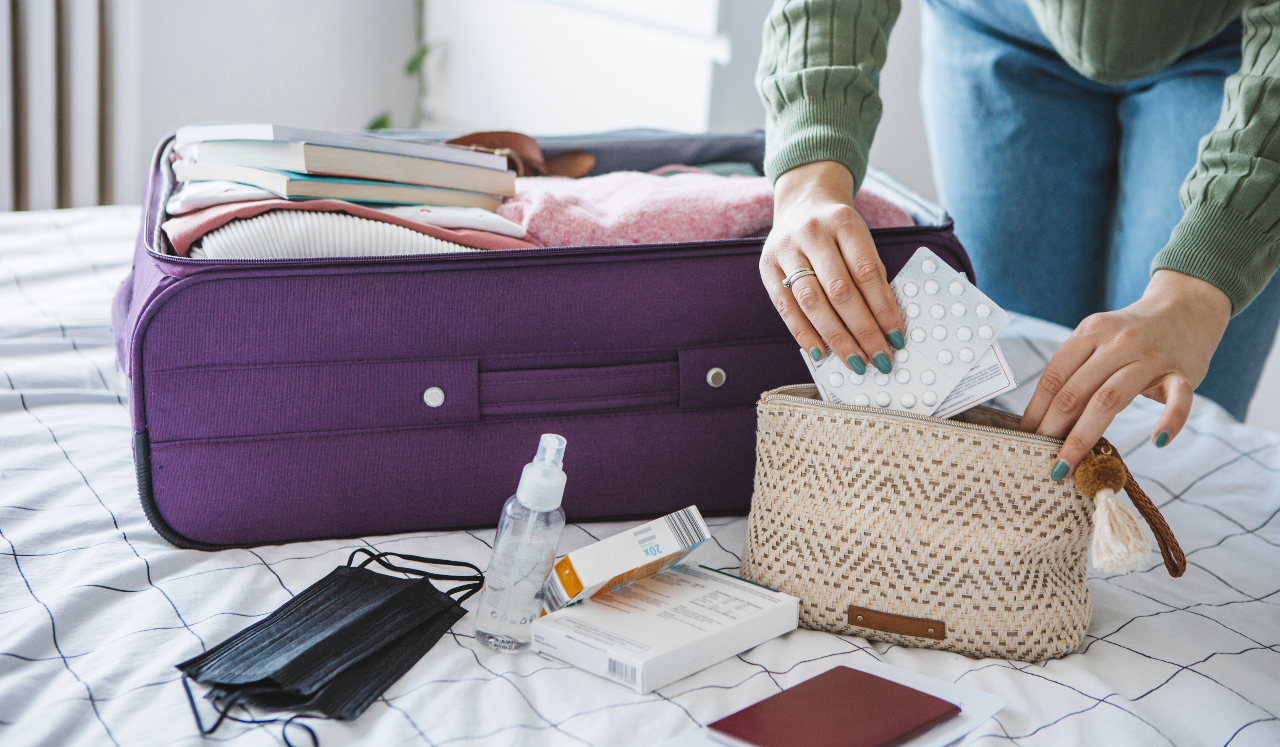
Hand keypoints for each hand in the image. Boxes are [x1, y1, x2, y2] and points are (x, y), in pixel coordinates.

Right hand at [761, 161, 905, 375]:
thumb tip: (885, 326)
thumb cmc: (837, 229)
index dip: (884, 309)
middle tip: (879, 357)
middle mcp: (812, 233)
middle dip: (863, 330)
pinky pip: (786, 307)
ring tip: (855, 360)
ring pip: (812, 301)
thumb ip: (871, 275)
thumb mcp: (860, 238)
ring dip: (835, 337)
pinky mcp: (767, 267)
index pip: (867, 272)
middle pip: (840, 290)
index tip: (897, 337)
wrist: (802, 203)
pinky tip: (820, 353)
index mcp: (843, 222)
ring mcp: (786, 249)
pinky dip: (804, 333)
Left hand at [1021, 269, 1231, 479]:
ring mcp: (1151, 356)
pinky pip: (1179, 398)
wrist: (1186, 307)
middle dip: (1054, 431)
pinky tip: (1157, 441)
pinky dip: (1170, 420)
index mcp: (1090, 333)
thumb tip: (1044, 420)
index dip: (1036, 411)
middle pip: (1076, 393)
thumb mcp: (1099, 340)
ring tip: (1070, 465)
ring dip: (1085, 436)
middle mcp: (1117, 342)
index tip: (1025, 439)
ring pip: (1111, 399)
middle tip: (1043, 461)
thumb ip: (1077, 372)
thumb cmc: (1132, 334)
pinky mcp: (1184, 372)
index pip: (1054, 377)